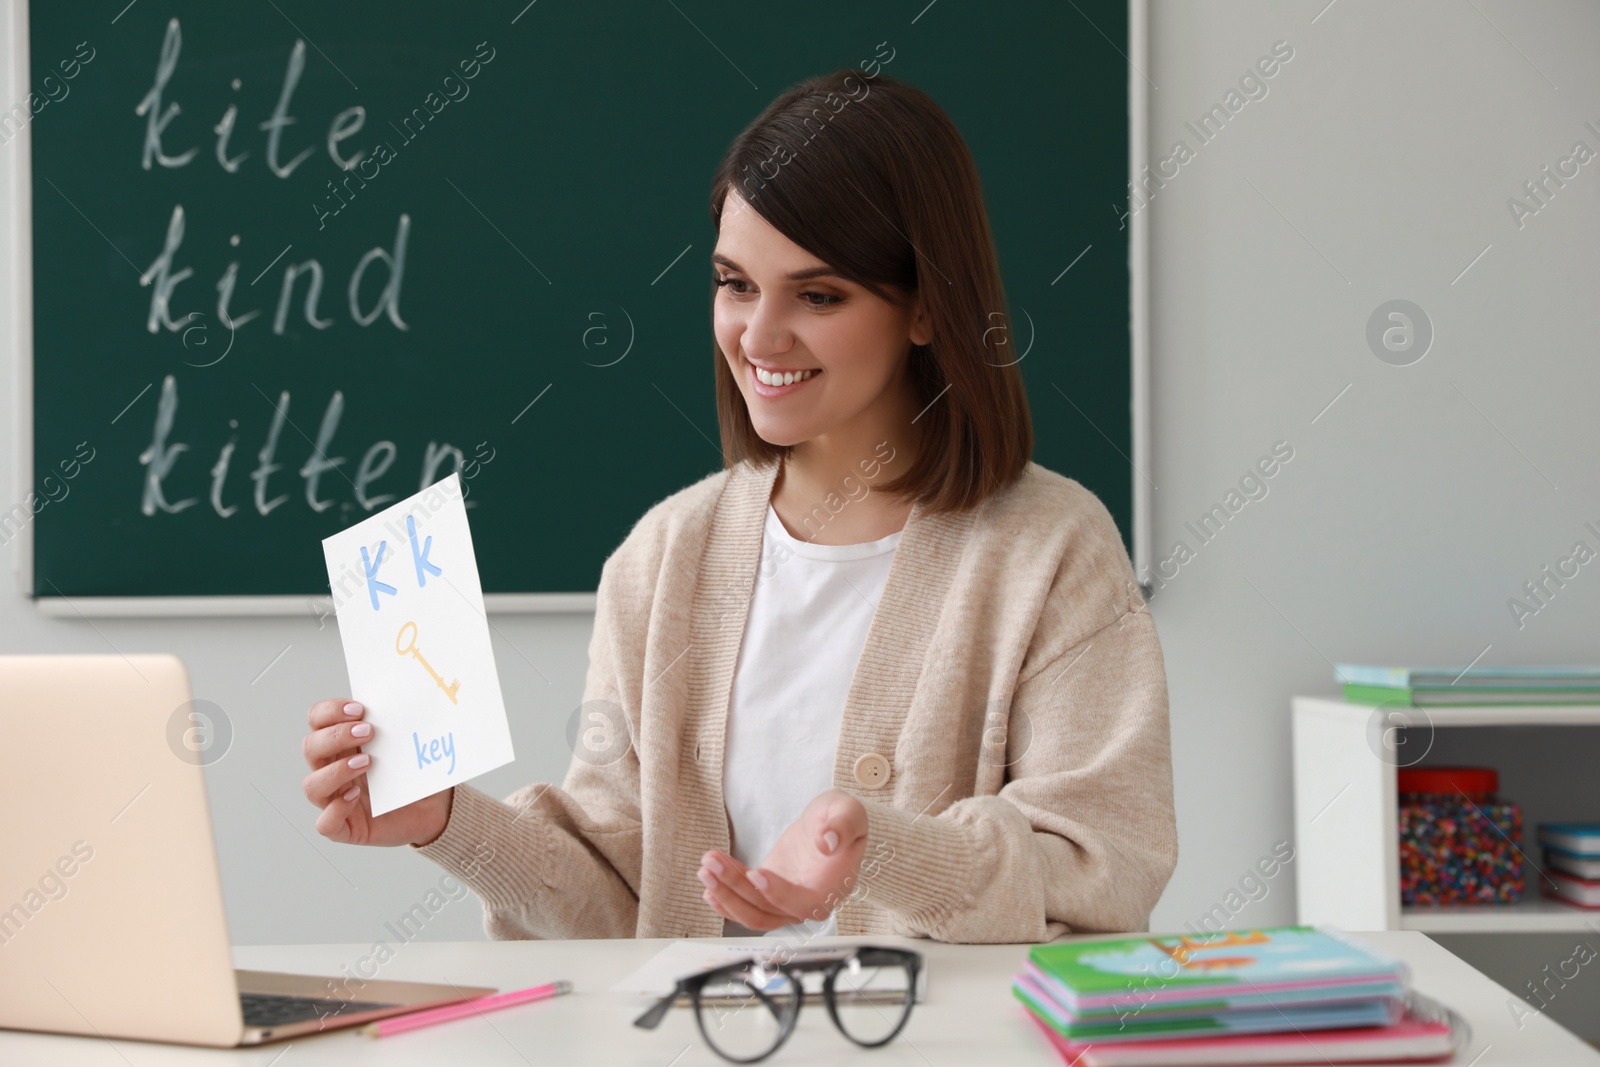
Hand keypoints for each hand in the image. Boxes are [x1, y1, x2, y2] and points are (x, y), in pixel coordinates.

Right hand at [301, 698, 452, 847]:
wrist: (436, 809)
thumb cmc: (417, 774)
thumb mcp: (409, 745)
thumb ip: (399, 725)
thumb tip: (408, 703)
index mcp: (343, 744)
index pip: (318, 720)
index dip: (330, 711)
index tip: (359, 708)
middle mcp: (333, 770)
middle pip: (310, 748)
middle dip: (336, 736)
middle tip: (368, 731)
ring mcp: (336, 800)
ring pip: (312, 785)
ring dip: (336, 770)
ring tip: (367, 762)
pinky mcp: (346, 828)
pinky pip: (326, 824)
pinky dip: (336, 809)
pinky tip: (356, 796)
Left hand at [698, 789, 867, 930]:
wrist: (830, 824)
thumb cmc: (842, 819)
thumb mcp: (848, 812)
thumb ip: (843, 826)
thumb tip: (828, 841)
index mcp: (831, 889)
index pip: (801, 903)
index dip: (777, 894)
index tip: (755, 874)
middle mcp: (807, 904)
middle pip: (766, 913)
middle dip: (735, 893)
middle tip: (712, 867)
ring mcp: (785, 902)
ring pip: (751, 911)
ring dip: (725, 893)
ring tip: (706, 868)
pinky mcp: (768, 893)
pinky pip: (744, 902)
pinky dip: (725, 894)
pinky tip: (710, 878)